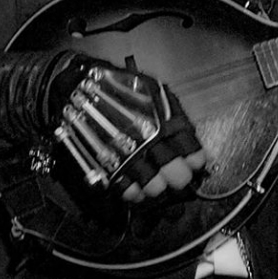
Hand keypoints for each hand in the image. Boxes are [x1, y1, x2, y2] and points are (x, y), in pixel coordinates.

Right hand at [48, 58, 205, 202]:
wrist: (82, 86)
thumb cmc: (122, 85)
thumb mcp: (155, 89)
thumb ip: (173, 111)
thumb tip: (188, 134)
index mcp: (165, 121)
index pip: (192, 152)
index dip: (195, 161)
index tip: (193, 163)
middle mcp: (149, 140)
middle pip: (176, 174)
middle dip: (179, 178)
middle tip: (176, 175)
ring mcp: (128, 155)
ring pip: (154, 186)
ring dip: (157, 187)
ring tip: (156, 181)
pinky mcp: (108, 166)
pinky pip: (125, 189)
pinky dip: (133, 193)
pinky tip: (136, 188)